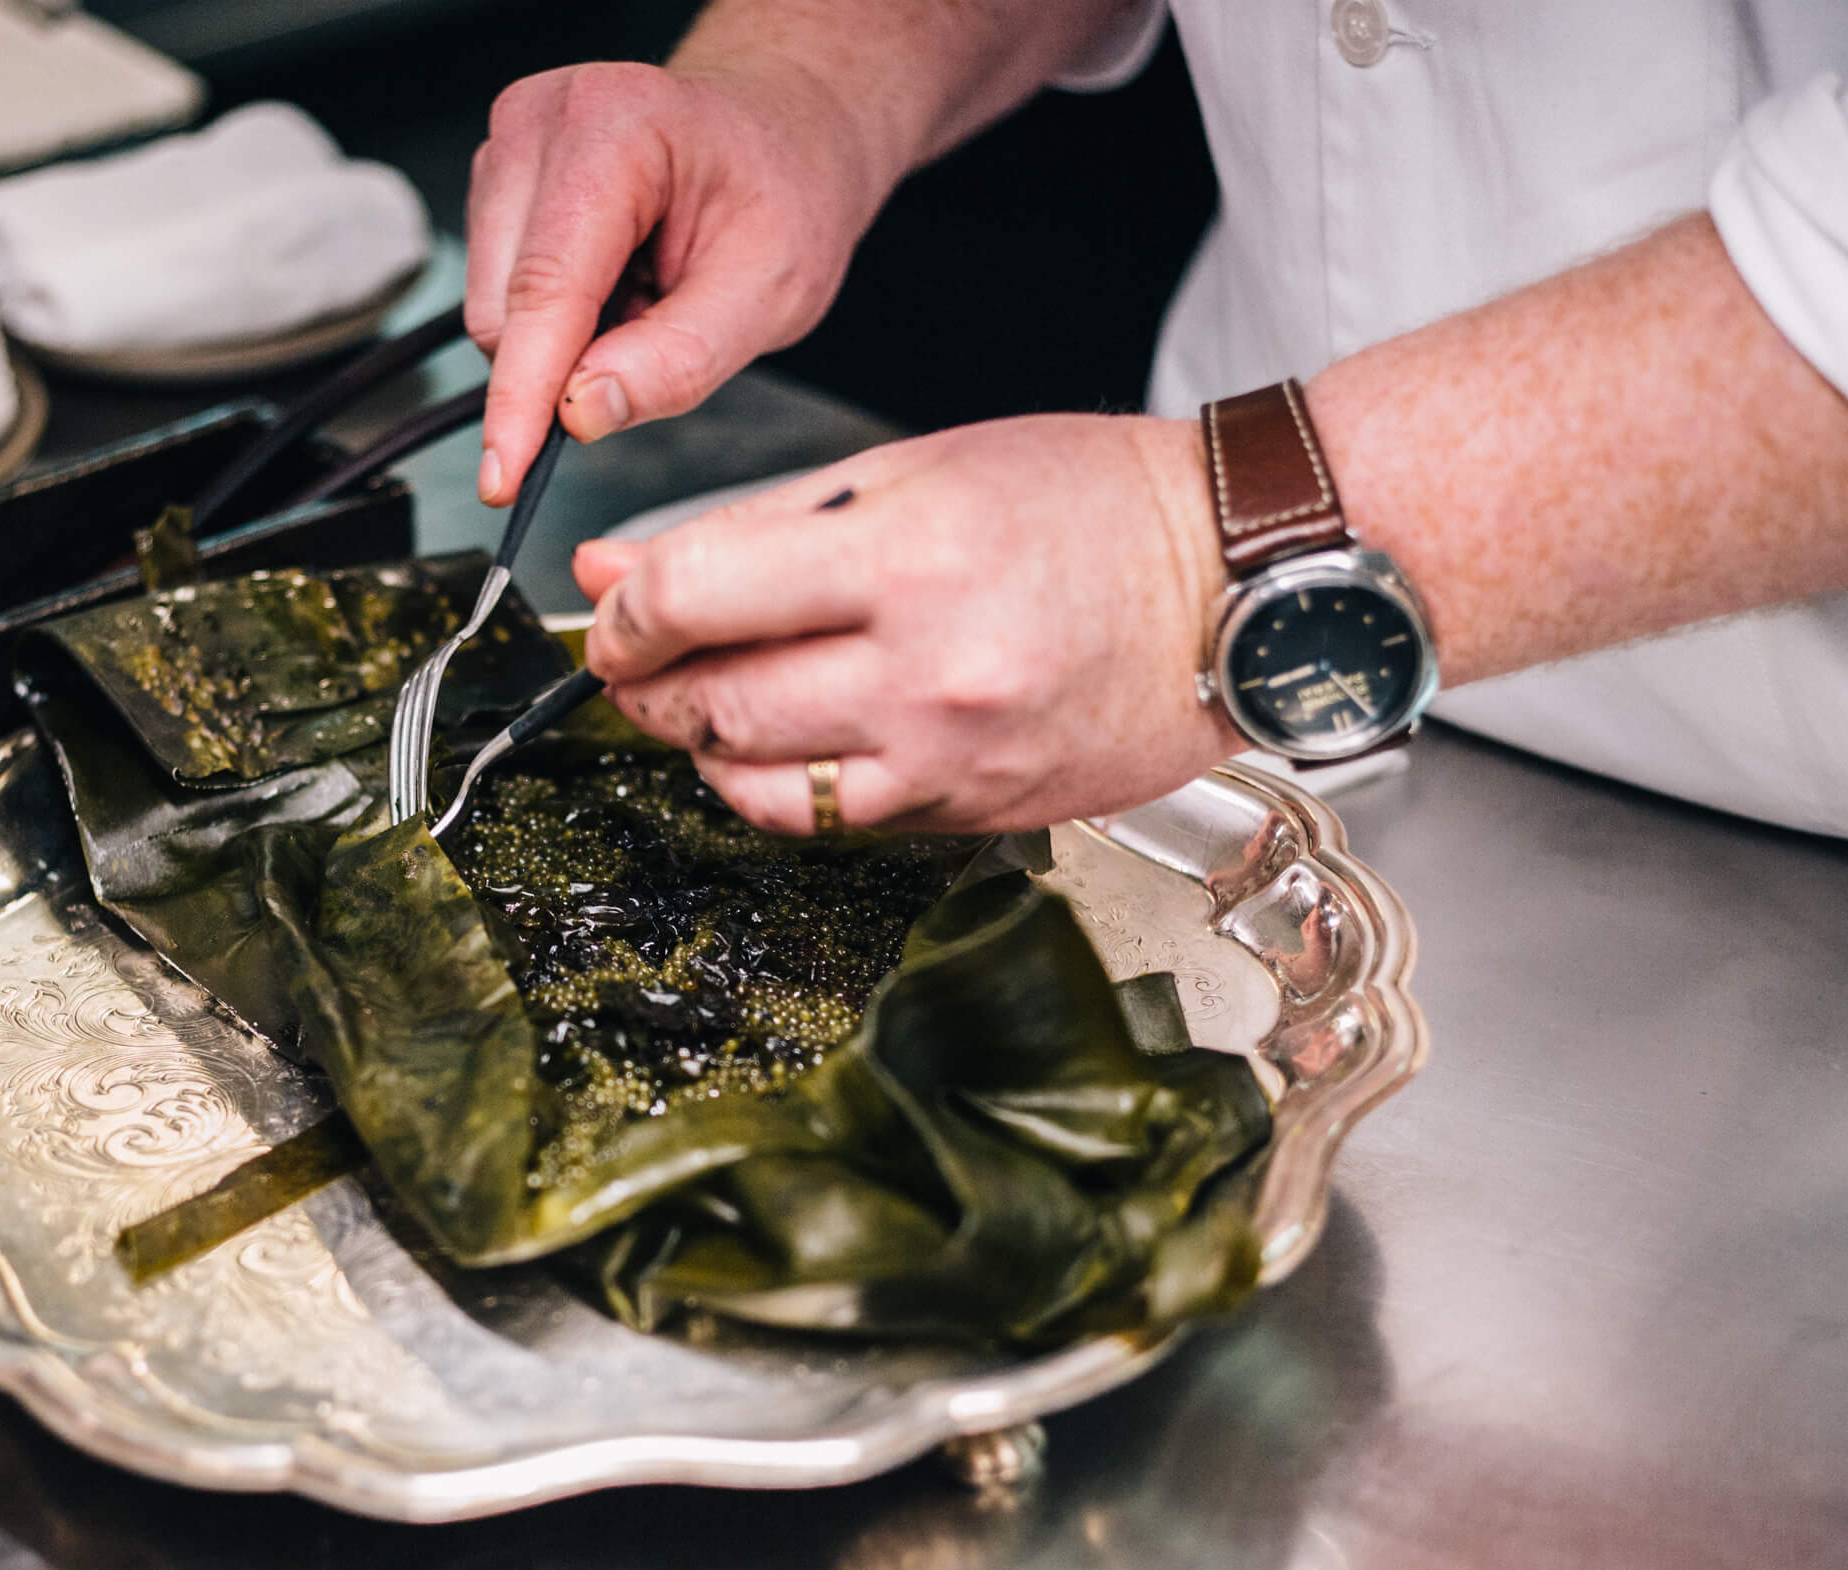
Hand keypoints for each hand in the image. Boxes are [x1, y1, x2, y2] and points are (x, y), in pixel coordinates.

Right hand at [465, 60, 884, 503]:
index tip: (502, 475)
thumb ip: (678, 361)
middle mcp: (543, 120)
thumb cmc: (787, 190)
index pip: (545, 288)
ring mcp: (512, 144)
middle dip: (570, 360)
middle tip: (666, 325)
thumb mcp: (769, 294)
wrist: (785, 133)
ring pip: (495, 307)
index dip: (521, 395)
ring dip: (568, 336)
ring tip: (648, 292)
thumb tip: (582, 412)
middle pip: (505, 306)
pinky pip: (502, 290)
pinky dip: (562, 314)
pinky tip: (619, 279)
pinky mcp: (500, 177)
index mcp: (613, 128)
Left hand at [572, 414, 1244, 833]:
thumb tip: (619, 569)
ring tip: (705, 703)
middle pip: (713, 703)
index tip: (614, 613)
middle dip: (645, 686)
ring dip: (704, 746)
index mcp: (909, 554)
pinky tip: (787, 744)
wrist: (1234, 588)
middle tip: (636, 662)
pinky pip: (836, 821)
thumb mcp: (916, 470)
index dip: (625, 613)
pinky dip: (784, 788)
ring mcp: (954, 756)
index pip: (696, 595)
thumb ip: (757, 526)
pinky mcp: (976, 814)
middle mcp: (929, 669)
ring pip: (759, 785)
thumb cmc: (1092, 504)